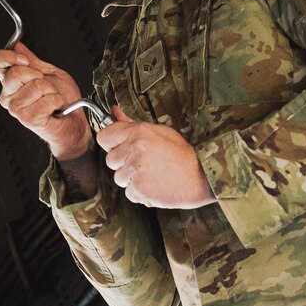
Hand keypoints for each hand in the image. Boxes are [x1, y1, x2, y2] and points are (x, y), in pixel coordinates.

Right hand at [0, 42, 92, 162]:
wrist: (72, 120)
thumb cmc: (61, 98)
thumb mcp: (48, 72)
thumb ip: (32, 60)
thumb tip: (16, 44)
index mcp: (9, 81)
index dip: (8, 56)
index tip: (25, 60)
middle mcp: (8, 95)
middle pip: (16, 73)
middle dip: (39, 75)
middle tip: (46, 86)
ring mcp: (16, 108)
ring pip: (36, 85)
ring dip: (51, 90)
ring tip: (52, 97)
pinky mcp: (28, 119)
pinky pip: (46, 100)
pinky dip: (57, 100)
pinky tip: (56, 106)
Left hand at [95, 106, 214, 208]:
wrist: (201, 177)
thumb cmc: (182, 154)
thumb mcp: (160, 131)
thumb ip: (132, 124)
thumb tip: (114, 112)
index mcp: (139, 132)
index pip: (104, 136)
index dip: (110, 143)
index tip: (118, 147)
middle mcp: (134, 150)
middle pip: (110, 160)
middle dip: (123, 163)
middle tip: (142, 163)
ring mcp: (136, 171)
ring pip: (119, 178)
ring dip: (131, 179)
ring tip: (151, 174)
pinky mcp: (139, 190)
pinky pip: (129, 193)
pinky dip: (139, 192)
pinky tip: (154, 185)